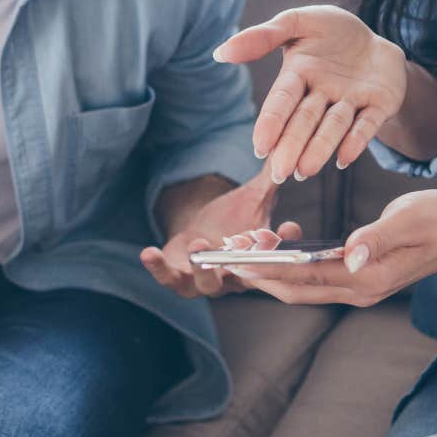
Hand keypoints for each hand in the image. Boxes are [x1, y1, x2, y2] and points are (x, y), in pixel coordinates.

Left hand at [140, 172, 302, 297]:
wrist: (200, 231)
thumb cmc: (233, 218)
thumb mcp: (254, 198)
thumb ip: (270, 181)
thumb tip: (286, 153)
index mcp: (261, 259)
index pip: (279, 255)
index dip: (285, 242)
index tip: (289, 225)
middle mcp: (236, 277)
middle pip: (243, 277)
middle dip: (240, 261)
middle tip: (239, 244)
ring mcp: (206, 281)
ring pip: (206, 283)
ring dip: (202, 267)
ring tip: (198, 245)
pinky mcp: (178, 277)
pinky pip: (168, 278)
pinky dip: (158, 267)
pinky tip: (148, 252)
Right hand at [214, 5, 407, 183]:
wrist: (376, 41)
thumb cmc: (333, 32)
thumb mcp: (298, 22)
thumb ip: (263, 36)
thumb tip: (220, 53)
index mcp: (299, 75)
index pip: (282, 101)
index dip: (272, 123)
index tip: (260, 147)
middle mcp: (322, 94)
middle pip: (305, 121)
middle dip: (293, 145)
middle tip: (281, 172)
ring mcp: (352, 102)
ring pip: (334, 127)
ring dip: (320, 148)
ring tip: (305, 171)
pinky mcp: (379, 105)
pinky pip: (367, 123)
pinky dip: (356, 140)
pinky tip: (344, 158)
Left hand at [217, 190, 436, 306]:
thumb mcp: (410, 220)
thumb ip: (377, 238)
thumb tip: (349, 254)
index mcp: (366, 279)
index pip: (305, 277)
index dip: (267, 267)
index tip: (236, 257)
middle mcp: (358, 290)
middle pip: (295, 289)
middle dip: (259, 272)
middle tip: (228, 249)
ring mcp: (358, 286)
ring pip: (302, 285)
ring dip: (271, 269)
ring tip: (244, 244)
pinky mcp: (358, 277)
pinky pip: (314, 277)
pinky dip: (290, 264)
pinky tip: (277, 243)